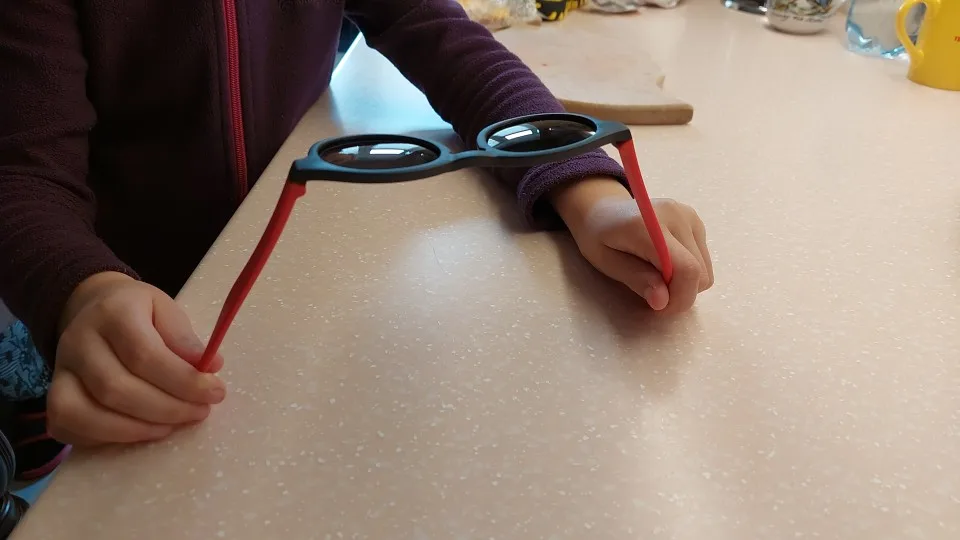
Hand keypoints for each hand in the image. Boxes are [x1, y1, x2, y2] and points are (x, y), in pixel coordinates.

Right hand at [49, 272, 225, 445]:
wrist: (94, 307)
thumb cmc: (140, 313)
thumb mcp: (167, 310)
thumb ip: (185, 338)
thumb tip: (210, 367)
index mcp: (113, 313)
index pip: (145, 355)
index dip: (183, 381)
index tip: (215, 392)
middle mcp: (79, 341)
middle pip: (117, 389)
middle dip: (166, 409)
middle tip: (199, 412)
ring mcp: (60, 371)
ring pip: (88, 413)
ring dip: (138, 429)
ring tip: (173, 426)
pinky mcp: (52, 395)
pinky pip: (68, 427)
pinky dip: (106, 438)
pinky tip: (140, 432)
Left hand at [550, 177, 713, 312]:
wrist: (603, 209)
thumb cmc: (598, 237)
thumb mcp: (606, 262)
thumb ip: (636, 279)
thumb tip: (663, 301)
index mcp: (649, 225)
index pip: (686, 268)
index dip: (680, 298)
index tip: (659, 308)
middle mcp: (676, 216)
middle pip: (700, 273)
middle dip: (680, 294)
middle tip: (652, 294)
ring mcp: (689, 216)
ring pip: (705, 270)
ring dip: (684, 283)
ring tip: (655, 275)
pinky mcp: (695, 221)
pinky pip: (703, 259)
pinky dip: (687, 270)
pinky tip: (664, 262)